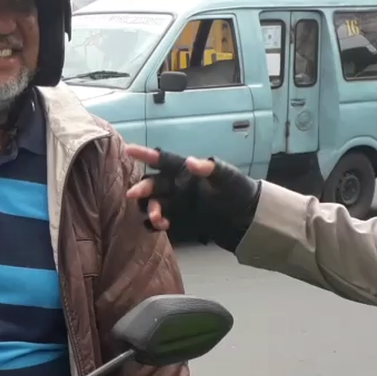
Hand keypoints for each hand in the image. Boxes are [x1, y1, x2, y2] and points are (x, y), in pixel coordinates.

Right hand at [125, 144, 260, 251]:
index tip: (128, 149)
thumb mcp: (227, 178)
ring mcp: (178, 203)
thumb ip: (210, 169)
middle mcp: (178, 186)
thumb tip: (192, 162)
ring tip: (158, 219)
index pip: (163, 160)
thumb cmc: (240, 191)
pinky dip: (155, 224)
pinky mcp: (180, 219)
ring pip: (153, 203)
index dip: (146, 154)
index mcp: (187, 171)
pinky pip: (159, 221)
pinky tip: (164, 226)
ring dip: (150, 209)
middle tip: (133, 194)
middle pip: (153, 184)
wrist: (248, 219)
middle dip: (142, 188)